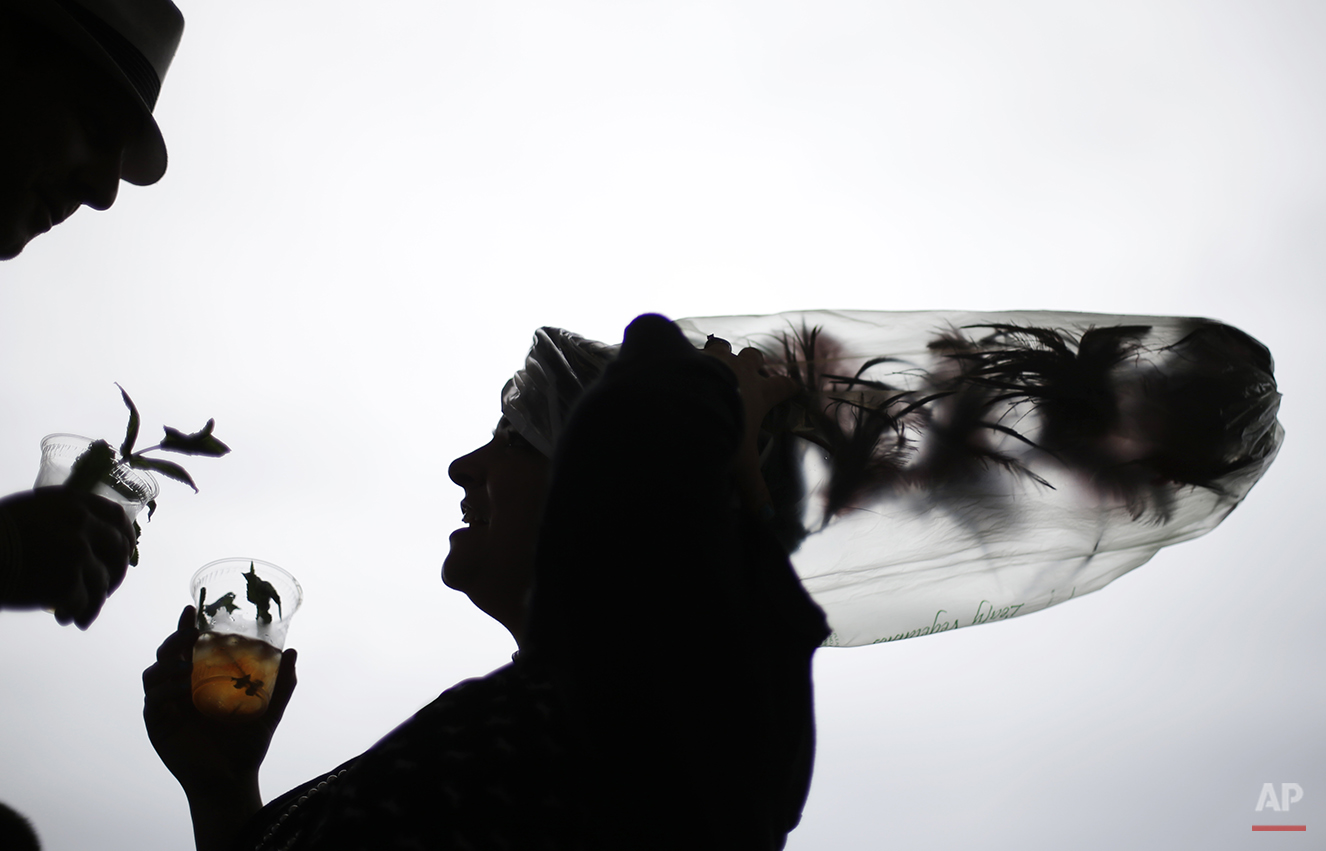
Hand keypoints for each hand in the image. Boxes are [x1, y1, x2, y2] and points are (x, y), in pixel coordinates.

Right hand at [0, 487, 133, 628]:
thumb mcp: (32, 511)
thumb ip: (65, 518)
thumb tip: (92, 539)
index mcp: (72, 503)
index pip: (117, 516)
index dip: (125, 535)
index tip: (124, 550)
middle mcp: (80, 524)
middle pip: (118, 551)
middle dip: (114, 574)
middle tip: (104, 590)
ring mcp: (76, 552)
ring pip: (103, 582)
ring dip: (94, 600)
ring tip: (79, 613)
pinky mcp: (67, 581)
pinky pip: (85, 602)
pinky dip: (79, 613)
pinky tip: (67, 619)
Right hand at [143, 607, 296, 801]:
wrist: (233, 779)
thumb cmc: (248, 743)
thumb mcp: (269, 709)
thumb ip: (281, 682)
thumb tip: (292, 651)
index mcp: (202, 680)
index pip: (189, 647)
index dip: (186, 627)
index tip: (192, 610)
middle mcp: (180, 689)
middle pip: (166, 654)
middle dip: (174, 639)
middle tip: (189, 632)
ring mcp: (166, 706)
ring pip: (153, 673)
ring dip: (168, 662)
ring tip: (187, 664)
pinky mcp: (158, 724)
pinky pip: (153, 700)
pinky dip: (166, 689)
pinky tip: (184, 687)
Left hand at [701, 337, 797, 512]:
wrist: (687, 402)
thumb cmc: (723, 430)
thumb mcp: (741, 463)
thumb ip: (753, 489)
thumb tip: (767, 518)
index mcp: (759, 394)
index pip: (783, 386)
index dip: (789, 387)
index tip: (794, 387)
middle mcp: (740, 371)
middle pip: (754, 357)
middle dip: (755, 362)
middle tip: (754, 369)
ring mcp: (715, 358)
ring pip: (725, 347)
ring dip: (723, 354)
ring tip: (718, 362)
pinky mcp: (689, 354)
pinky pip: (692, 349)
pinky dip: (689, 357)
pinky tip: (681, 365)